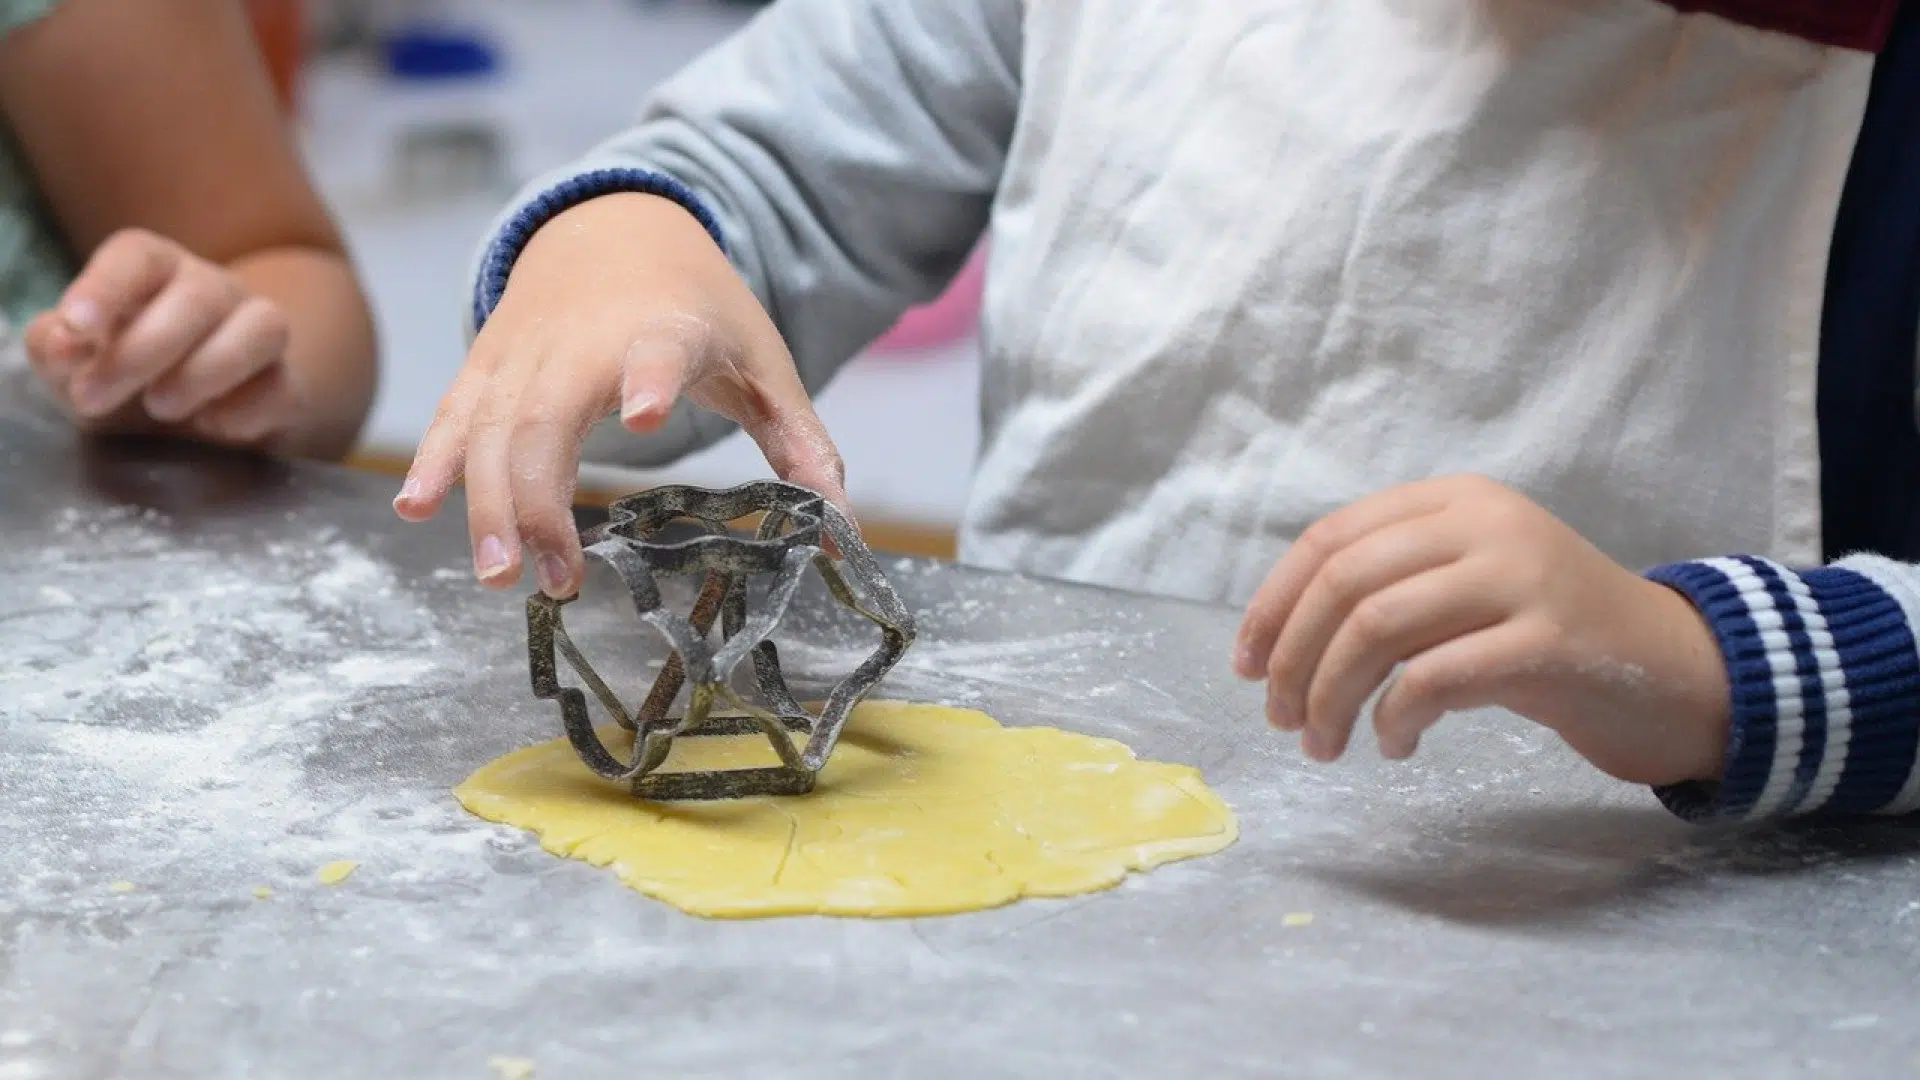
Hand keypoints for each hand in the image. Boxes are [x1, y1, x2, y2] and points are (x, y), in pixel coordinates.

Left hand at [24, 228, 297, 447]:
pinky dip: (248, 411)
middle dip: (142, 351)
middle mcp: (216, 292)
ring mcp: (260, 336)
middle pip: (200, 295)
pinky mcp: (288, 387)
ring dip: (207, 370)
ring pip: (264, 327)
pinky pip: (285, 387)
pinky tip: (211, 427)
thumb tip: (64, 343)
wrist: (190, 427)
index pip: (139, 255)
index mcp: (157, 273)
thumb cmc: (125, 380)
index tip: (77, 326)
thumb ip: (56, 347)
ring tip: (162, 407)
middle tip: (94, 397)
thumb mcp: (75, 366)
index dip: (106, 285)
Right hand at [393, 193, 845, 599]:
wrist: (616, 225)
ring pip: (490, 428)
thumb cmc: (698, 307)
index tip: (644, 414)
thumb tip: (846, 529)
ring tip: (499, 577)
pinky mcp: (487, 363)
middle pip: (547, 418)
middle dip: (539, 500)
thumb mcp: (763, 364)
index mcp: (665, 329)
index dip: (649, 378)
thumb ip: (801, 443)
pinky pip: (455, 415)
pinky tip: (418, 509)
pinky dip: (435, 461)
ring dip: (487, 504)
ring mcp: (525, 351)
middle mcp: (584, 340)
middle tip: (554, 579)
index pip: (657, 350)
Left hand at [1231, 475, 1731, 786]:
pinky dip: (1395, 718)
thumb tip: (1275, 642)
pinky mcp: (1549, 641)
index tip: (1245, 664)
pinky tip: (1394, 746)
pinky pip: (1435, 678)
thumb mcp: (1463, 587)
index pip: (1330, 539)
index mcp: (1454, 500)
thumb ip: (1387, 587)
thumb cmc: (1547, 634)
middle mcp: (1484, 524)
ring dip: (1331, 696)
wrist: (1673, 668)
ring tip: (1324, 743)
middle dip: (1293, 659)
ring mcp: (1521, 577)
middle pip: (1343, 583)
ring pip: (1377, 626)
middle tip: (1280, 719)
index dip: (1273, 604)